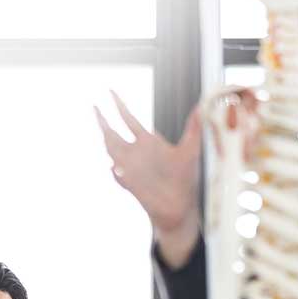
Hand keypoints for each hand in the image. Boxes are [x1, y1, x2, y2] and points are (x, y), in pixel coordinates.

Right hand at [94, 92, 203, 267]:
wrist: (179, 206)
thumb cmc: (183, 179)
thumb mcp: (190, 150)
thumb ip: (194, 128)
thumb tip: (203, 106)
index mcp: (147, 142)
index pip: (129, 119)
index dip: (120, 105)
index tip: (110, 91)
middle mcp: (136, 153)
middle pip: (113, 133)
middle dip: (103, 120)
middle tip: (94, 106)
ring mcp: (131, 169)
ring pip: (112, 152)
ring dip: (107, 142)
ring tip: (104, 132)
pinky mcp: (132, 185)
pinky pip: (119, 177)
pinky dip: (116, 173)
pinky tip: (114, 167)